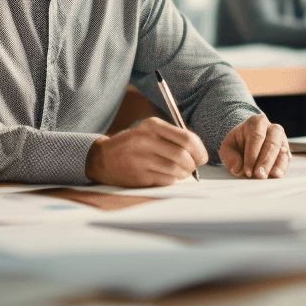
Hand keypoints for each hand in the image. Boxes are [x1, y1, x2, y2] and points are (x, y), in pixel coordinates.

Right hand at [84, 117, 208, 187]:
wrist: (103, 158)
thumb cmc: (132, 146)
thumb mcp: (149, 132)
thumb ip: (172, 137)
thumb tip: (198, 150)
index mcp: (152, 125)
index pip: (186, 138)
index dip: (200, 150)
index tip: (202, 157)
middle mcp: (146, 140)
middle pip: (183, 155)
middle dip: (193, 164)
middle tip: (193, 167)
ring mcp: (141, 159)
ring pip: (176, 169)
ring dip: (184, 174)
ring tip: (182, 173)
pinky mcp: (138, 175)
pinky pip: (166, 180)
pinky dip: (173, 180)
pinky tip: (169, 176)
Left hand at [220, 114, 289, 179]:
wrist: (247, 141)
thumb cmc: (237, 143)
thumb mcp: (228, 147)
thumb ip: (230, 157)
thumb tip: (237, 169)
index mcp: (257, 122)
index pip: (257, 137)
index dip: (253, 155)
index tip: (247, 170)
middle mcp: (273, 128)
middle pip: (272, 143)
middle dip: (266, 161)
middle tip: (259, 175)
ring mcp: (282, 139)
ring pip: (282, 152)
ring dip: (276, 166)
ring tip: (268, 177)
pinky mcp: (287, 151)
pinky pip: (287, 159)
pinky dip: (281, 168)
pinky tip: (274, 175)